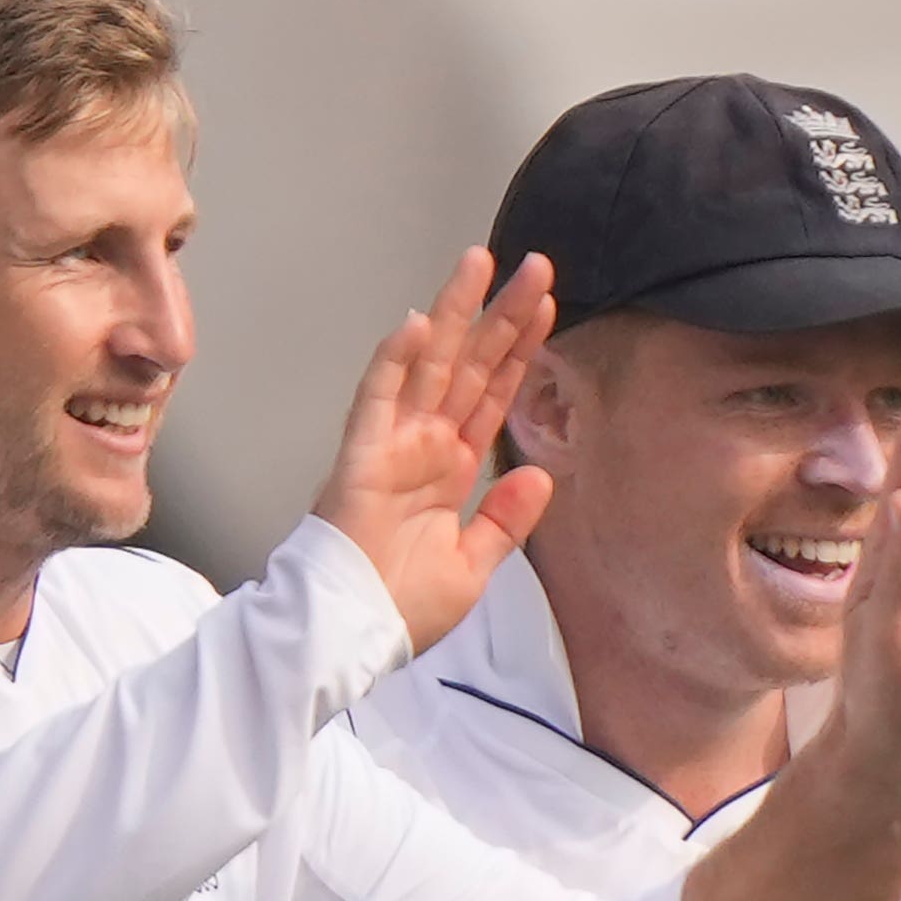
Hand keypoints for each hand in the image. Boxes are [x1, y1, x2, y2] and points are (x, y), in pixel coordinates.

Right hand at [311, 250, 557, 650]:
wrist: (352, 636)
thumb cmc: (401, 608)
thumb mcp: (474, 566)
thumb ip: (506, 521)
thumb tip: (541, 477)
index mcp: (451, 469)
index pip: (493, 395)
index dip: (521, 350)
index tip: (547, 307)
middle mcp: (425, 445)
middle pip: (471, 365)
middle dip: (502, 315)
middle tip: (534, 265)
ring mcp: (393, 445)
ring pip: (429, 364)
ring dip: (454, 313)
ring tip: (480, 264)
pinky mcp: (362, 456)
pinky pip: (378, 399)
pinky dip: (396, 361)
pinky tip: (419, 323)